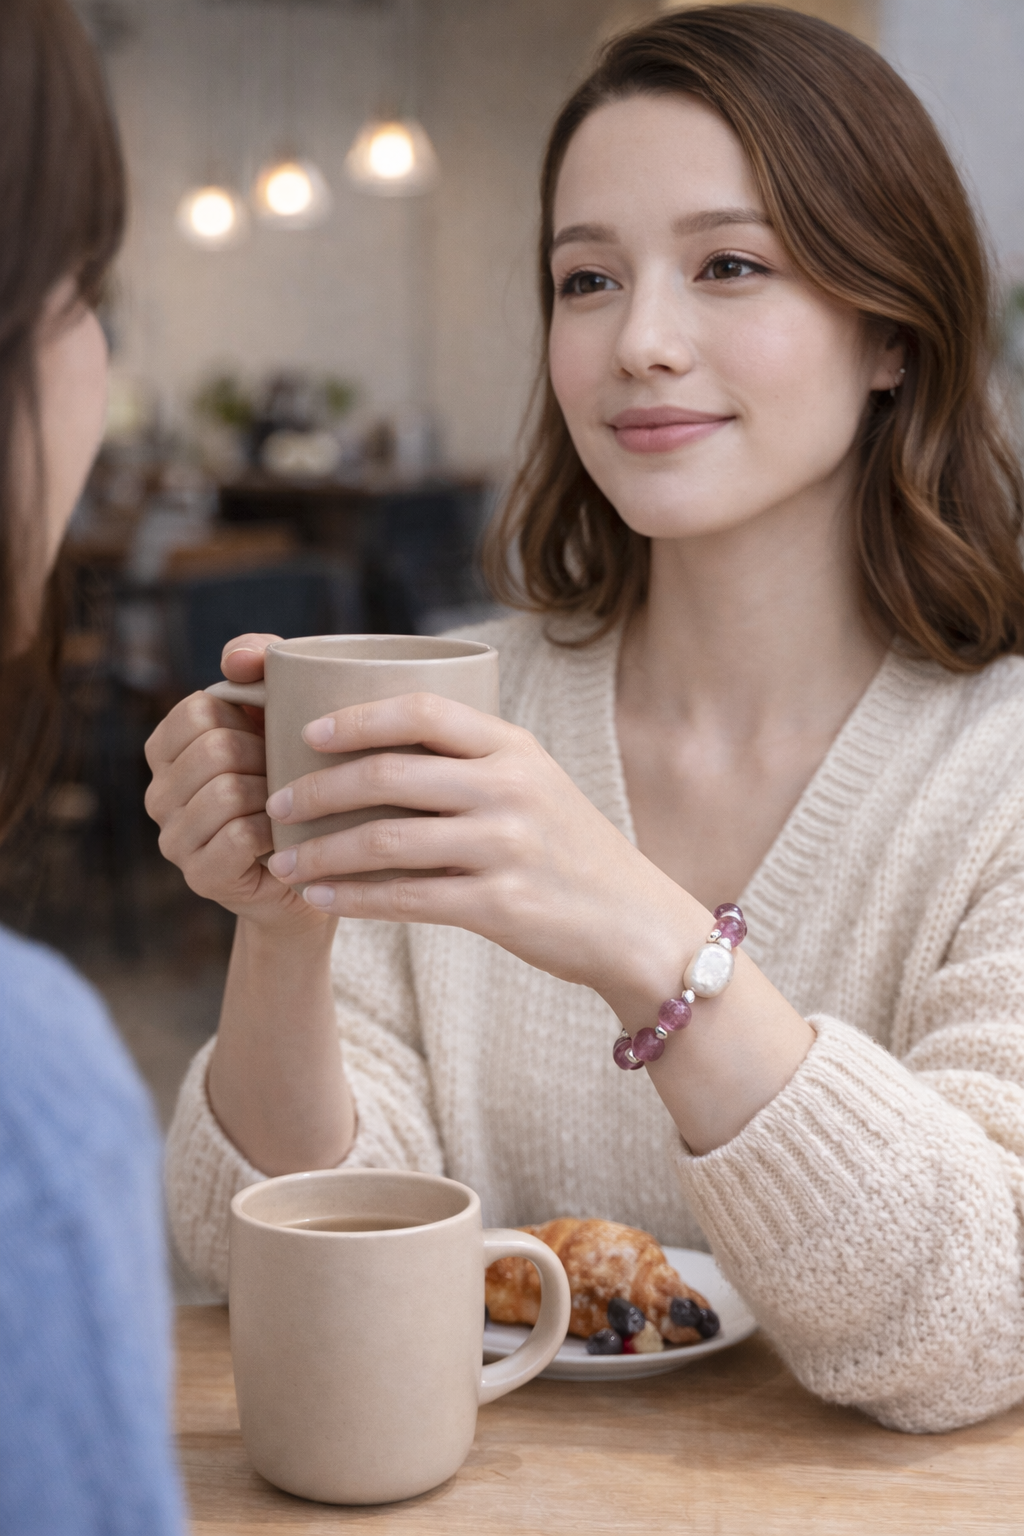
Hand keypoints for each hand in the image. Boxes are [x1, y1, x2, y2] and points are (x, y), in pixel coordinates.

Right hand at [144, 633, 334, 937]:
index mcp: (167, 748)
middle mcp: (157, 794)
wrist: (319, 859)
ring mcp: (173, 839)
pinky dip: (275, 831)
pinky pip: (239, 836)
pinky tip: (287, 836)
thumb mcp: (281, 709)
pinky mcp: (201, 877)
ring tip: (290, 804)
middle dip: (266, 758)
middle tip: (289, 775)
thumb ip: (258, 662)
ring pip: (227, 793)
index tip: (272, 736)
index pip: (199, 709)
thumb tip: (234, 660)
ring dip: (274, 796)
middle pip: (214, 750)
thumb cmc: (297, 775)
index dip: (249, 718)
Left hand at [263, 692, 701, 1021]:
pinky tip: (319, 898)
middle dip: (317, 787)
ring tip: (281, 859)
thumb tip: (376, 750)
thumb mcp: (534, 784)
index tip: (306, 733)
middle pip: (389, 773)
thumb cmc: (570, 851)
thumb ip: (472, 762)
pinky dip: (352, 898)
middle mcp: (509, 788)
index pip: (422, 710)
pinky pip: (405, 897)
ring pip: (385, 838)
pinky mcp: (499, 904)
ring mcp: (505, 846)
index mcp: (513, 747)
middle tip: (275, 801)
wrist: (634, 923)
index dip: (356, 717)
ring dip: (320, 850)